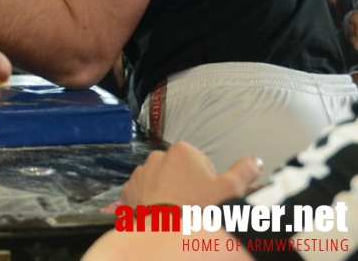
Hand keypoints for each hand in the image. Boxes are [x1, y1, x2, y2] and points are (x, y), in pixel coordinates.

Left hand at [120, 142, 262, 207]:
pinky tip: (159, 215)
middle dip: (185, 185)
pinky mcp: (127, 190)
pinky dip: (149, 202)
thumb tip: (256, 160)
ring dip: (166, 192)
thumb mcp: (230, 191)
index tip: (207, 197)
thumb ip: (244, 171)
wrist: (166, 233)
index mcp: (182, 150)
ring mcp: (140, 173)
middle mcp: (157, 156)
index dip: (207, 181)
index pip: (200, 163)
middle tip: (193, 207)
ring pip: (159, 181)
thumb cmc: (200, 209)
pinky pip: (142, 193)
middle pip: (178, 171)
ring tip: (176, 213)